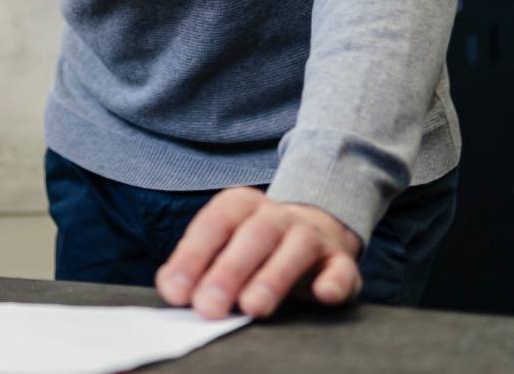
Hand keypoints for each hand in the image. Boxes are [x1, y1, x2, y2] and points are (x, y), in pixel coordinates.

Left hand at [156, 188, 362, 319]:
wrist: (313, 232)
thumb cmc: (252, 249)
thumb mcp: (221, 247)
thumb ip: (194, 265)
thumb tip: (172, 288)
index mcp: (240, 206)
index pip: (214, 224)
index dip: (193, 256)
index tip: (175, 291)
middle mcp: (277, 216)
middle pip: (254, 235)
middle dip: (229, 271)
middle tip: (208, 307)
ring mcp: (312, 236)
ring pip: (296, 249)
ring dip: (273, 277)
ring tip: (253, 307)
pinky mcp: (340, 263)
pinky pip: (341, 270)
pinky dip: (334, 282)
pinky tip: (323, 295)